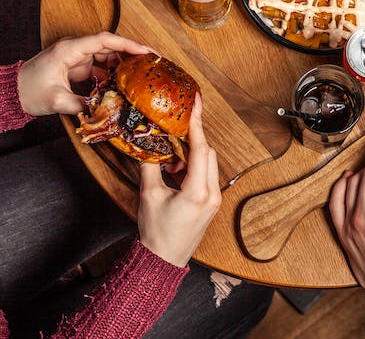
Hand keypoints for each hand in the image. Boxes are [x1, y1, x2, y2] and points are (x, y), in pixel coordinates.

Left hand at [17, 32, 151, 116]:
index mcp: (70, 50)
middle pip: (111, 46)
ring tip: (142, 74)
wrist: (11, 92)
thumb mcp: (57, 101)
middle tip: (153, 62)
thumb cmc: (28, 91)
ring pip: (108, 56)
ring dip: (124, 64)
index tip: (146, 52)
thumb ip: (83, 104)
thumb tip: (106, 111)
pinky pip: (101, 67)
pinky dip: (113, 74)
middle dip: (132, 53)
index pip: (105, 40)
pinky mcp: (78, 67)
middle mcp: (76, 49)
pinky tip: (124, 84)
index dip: (128, 44)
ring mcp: (78, 58)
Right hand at [138, 93, 220, 266]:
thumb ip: (150, 166)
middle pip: (208, 153)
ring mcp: (215, 199)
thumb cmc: (156, 233)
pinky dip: (194, 167)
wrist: (163, 262)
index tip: (197, 104)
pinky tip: (176, 172)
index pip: (201, 149)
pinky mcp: (213, 202)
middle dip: (191, 141)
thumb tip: (147, 144)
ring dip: (191, 156)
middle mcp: (212, 194)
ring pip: (209, 163)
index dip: (197, 124)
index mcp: (197, 192)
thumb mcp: (149, 196)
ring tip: (170, 162)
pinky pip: (207, 175)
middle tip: (173, 134)